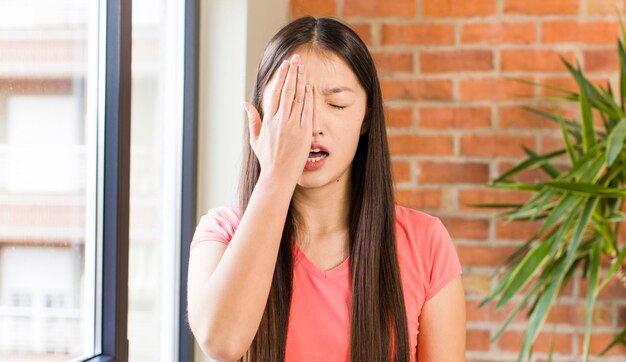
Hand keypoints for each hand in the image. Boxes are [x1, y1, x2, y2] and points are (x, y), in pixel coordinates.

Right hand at [243, 53, 312, 184]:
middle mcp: (280, 121)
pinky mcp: (304, 134)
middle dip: (292, 73)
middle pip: (287, 91)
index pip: (274, 93)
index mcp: (268, 121)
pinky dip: (309, 98)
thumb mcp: (256, 139)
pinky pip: (308, 112)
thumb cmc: (267, 159)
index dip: (280, 77)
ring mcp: (293, 127)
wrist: (278, 176)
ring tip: (303, 67)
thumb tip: (246, 104)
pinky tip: (310, 86)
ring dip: (301, 81)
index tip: (284, 65)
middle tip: (295, 59)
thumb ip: (252, 120)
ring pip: (298, 99)